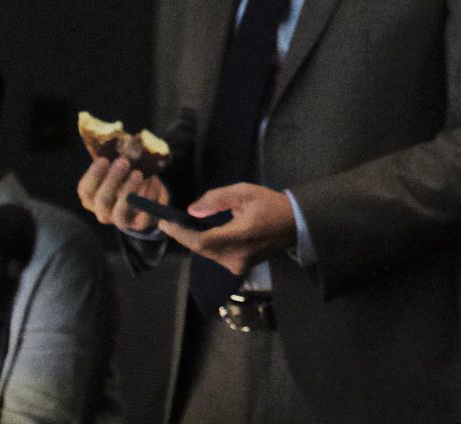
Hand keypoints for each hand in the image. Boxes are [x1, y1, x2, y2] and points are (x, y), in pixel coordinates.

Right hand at [77, 156, 168, 233]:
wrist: (146, 200)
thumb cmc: (126, 179)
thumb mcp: (118, 170)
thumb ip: (116, 159)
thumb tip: (126, 141)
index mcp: (92, 198)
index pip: (86, 190)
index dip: (93, 175)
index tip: (103, 159)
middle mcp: (103, 212)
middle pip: (102, 201)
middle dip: (112, 180)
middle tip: (123, 162)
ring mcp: (121, 220)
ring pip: (120, 212)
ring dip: (128, 192)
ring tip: (139, 174)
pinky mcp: (140, 224)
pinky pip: (143, 215)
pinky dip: (149, 197)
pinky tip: (153, 181)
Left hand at [158, 183, 296, 276]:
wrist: (295, 223)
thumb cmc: (270, 204)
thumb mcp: (244, 192)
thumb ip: (216, 200)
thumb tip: (192, 211)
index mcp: (239, 237)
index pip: (200, 241)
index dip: (180, 233)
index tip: (165, 222)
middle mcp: (236, 257)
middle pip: (201, 248)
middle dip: (185, 235)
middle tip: (171, 221)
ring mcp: (238, 265)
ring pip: (207, 254)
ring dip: (196, 240)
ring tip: (185, 226)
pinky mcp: (240, 268)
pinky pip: (217, 257)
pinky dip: (208, 245)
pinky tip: (205, 233)